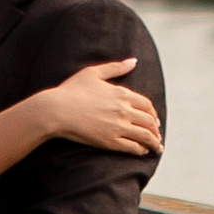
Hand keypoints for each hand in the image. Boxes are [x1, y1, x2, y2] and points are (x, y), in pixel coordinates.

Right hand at [40, 58, 161, 156]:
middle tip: (157, 135)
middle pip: (149, 121)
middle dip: (155, 129)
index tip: (154, 119)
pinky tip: (142, 152)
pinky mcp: (110, 141)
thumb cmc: (71, 90)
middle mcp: (124, 110)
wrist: (56, 110)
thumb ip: (115, 67)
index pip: (147, 105)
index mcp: (121, 93)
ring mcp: (118, 126)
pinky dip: (141, 150)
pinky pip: (133, 147)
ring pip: (145, 135)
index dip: (153, 113)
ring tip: (156, 147)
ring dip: (154, 142)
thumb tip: (134, 61)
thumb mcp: (93, 73)